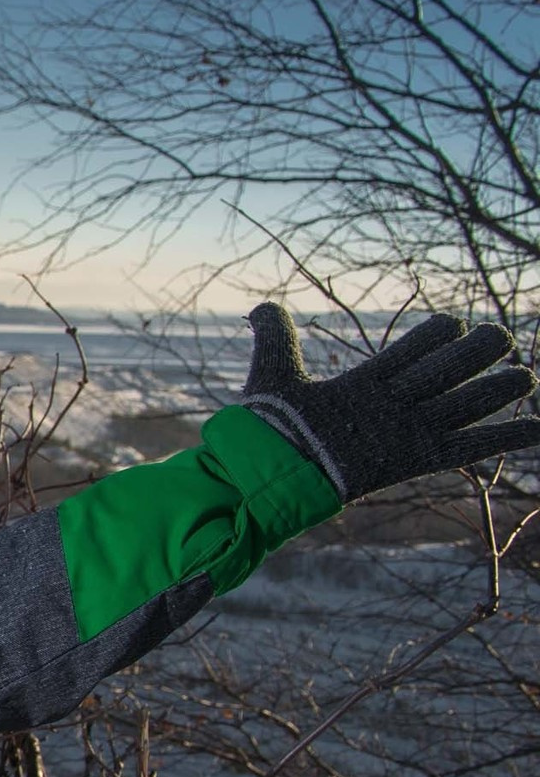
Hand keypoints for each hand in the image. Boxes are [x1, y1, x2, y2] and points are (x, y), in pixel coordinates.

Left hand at [239, 303, 538, 500]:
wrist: (275, 469)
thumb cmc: (272, 427)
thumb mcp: (273, 375)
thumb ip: (275, 338)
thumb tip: (263, 308)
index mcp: (362, 387)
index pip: (406, 355)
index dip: (430, 338)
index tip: (450, 324)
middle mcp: (391, 407)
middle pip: (443, 374)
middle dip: (473, 356)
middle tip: (500, 335)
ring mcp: (406, 430)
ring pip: (462, 404)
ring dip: (495, 390)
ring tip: (527, 375)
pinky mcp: (417, 456)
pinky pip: (469, 446)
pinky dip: (505, 439)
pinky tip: (537, 429)